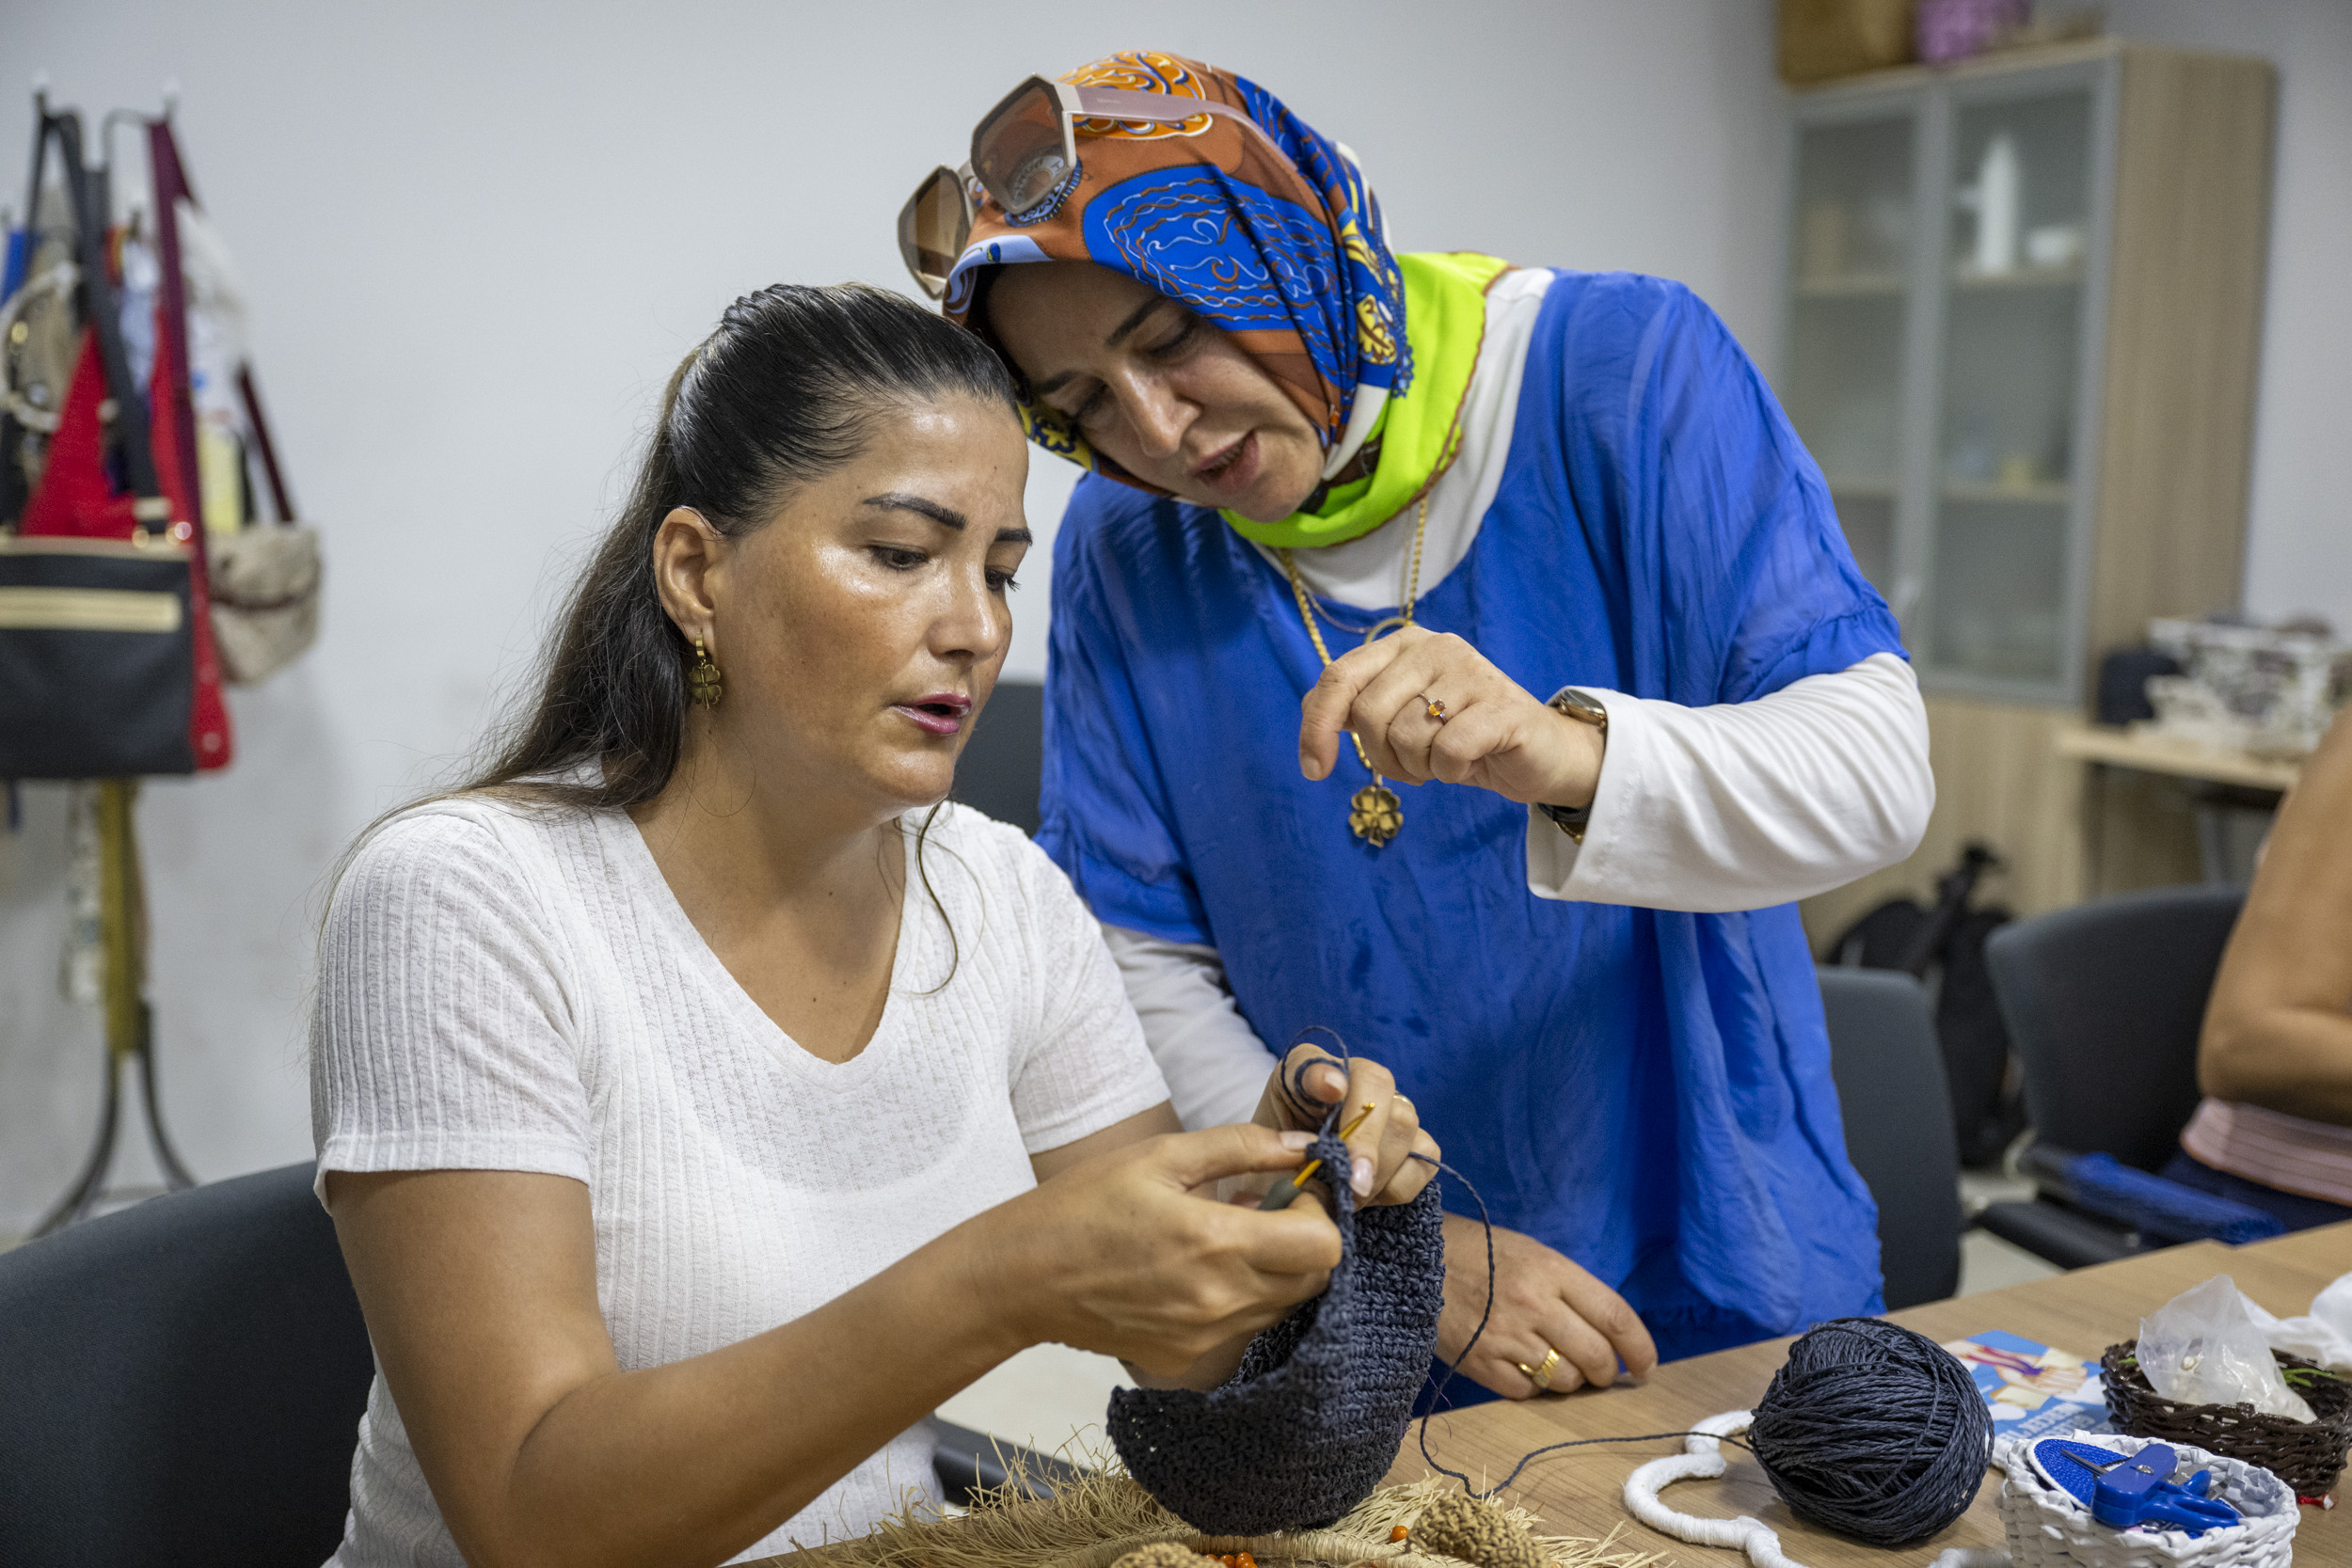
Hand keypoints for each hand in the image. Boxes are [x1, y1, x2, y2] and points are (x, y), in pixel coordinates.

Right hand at [982, 1124, 1342, 1378]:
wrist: (1022, 1278)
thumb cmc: (1085, 1204)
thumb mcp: (1160, 1156)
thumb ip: (1241, 1148)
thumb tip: (1303, 1147)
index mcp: (1216, 1244)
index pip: (1325, 1247)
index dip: (1319, 1212)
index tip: (1291, 1190)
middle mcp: (1220, 1301)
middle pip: (1315, 1280)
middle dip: (1306, 1240)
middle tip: (1265, 1210)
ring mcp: (1205, 1338)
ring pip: (1283, 1305)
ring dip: (1276, 1269)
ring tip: (1227, 1237)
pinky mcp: (1187, 1358)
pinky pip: (1244, 1327)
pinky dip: (1242, 1297)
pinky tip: (1199, 1270)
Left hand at [1252, 1041, 1439, 1208]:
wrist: (1286, 1200)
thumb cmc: (1271, 1172)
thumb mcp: (1258, 1151)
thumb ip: (1277, 1131)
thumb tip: (1319, 1125)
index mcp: (1306, 1073)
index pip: (1316, 1062)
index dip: (1324, 1076)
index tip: (1331, 1092)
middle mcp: (1354, 1080)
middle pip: (1379, 1087)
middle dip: (1364, 1143)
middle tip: (1349, 1183)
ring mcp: (1389, 1109)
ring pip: (1405, 1124)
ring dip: (1378, 1170)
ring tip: (1349, 1196)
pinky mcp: (1413, 1146)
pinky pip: (1423, 1160)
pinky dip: (1396, 1186)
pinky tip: (1369, 1198)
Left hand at [1297, 626, 1602, 808]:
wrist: (1538, 755)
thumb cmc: (1461, 737)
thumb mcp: (1401, 719)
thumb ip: (1357, 709)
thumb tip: (1312, 716)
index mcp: (1403, 644)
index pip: (1338, 678)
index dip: (1316, 726)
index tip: (1314, 770)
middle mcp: (1435, 646)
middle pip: (1369, 713)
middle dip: (1382, 757)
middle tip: (1413, 766)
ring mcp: (1471, 671)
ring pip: (1407, 736)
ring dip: (1420, 768)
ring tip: (1445, 760)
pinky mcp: (1501, 705)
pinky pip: (1447, 750)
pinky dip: (1451, 771)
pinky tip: (1469, 762)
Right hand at [1435, 1215, 1656, 1396]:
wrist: (1415, 1259)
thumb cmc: (1482, 1252)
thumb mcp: (1532, 1254)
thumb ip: (1570, 1291)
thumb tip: (1607, 1335)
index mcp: (1551, 1270)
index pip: (1615, 1316)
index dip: (1640, 1347)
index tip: (1647, 1365)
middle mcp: (1533, 1304)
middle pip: (1595, 1356)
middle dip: (1608, 1372)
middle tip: (1604, 1371)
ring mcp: (1505, 1337)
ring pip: (1564, 1380)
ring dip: (1571, 1381)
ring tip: (1559, 1365)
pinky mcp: (1479, 1363)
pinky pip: (1526, 1392)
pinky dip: (1533, 1387)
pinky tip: (1524, 1369)